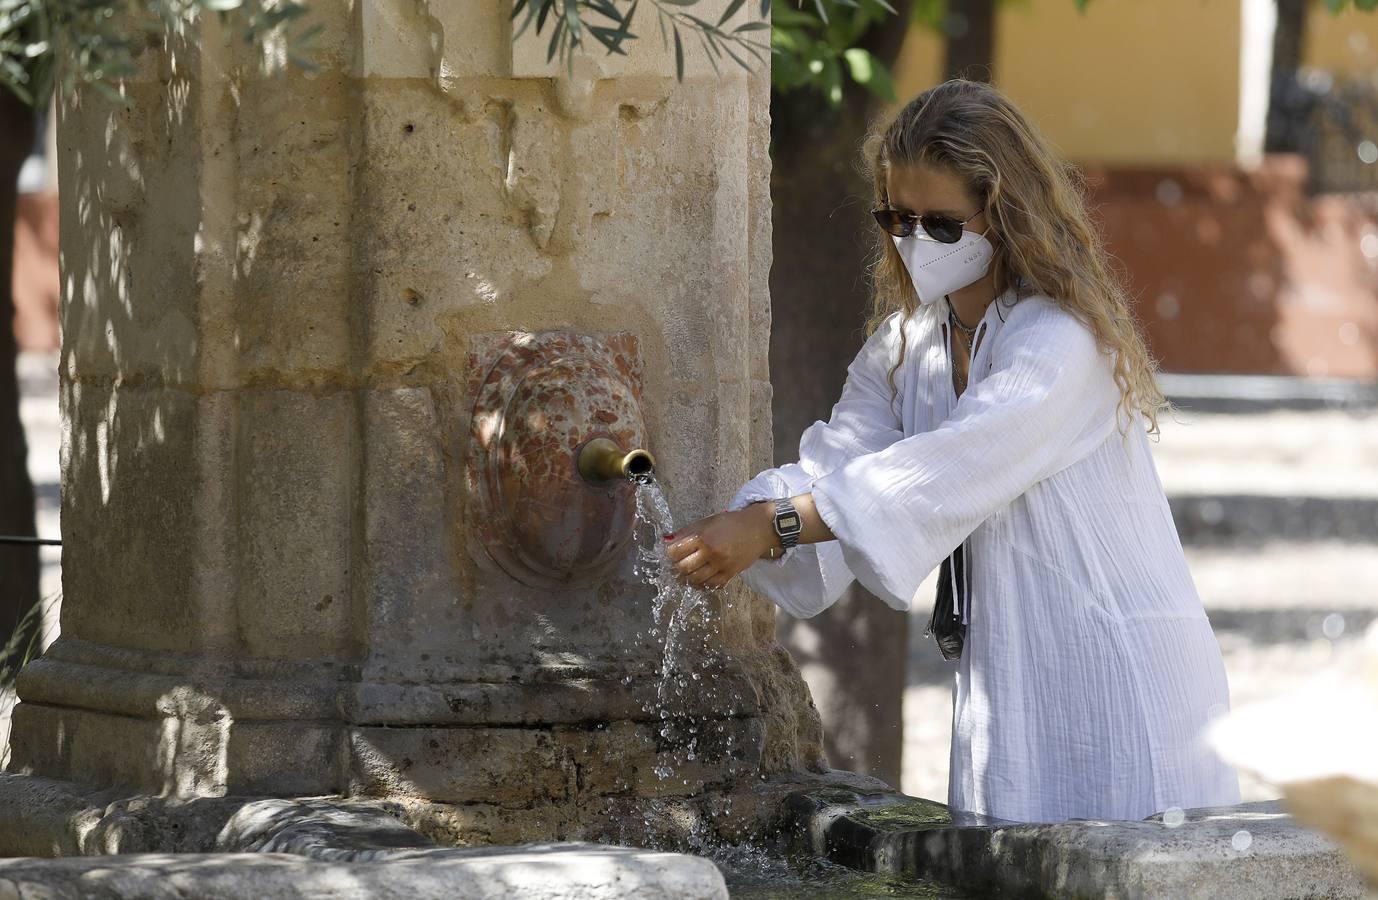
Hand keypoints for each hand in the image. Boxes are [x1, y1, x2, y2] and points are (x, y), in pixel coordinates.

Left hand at [664, 502, 779, 589]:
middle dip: (676, 568)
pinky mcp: (730, 574)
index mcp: (703, 537)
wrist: (758, 529)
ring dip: (687, 578)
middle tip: (676, 565)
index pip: (675, 552)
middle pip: (684, 568)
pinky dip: (702, 584)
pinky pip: (711, 585)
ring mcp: (721, 565)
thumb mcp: (707, 522)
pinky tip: (699, 578)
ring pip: (696, 580)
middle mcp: (712, 553)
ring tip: (685, 573)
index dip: (669, 554)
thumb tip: (667, 541)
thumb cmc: (731, 523)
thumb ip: (687, 532)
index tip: (670, 553)